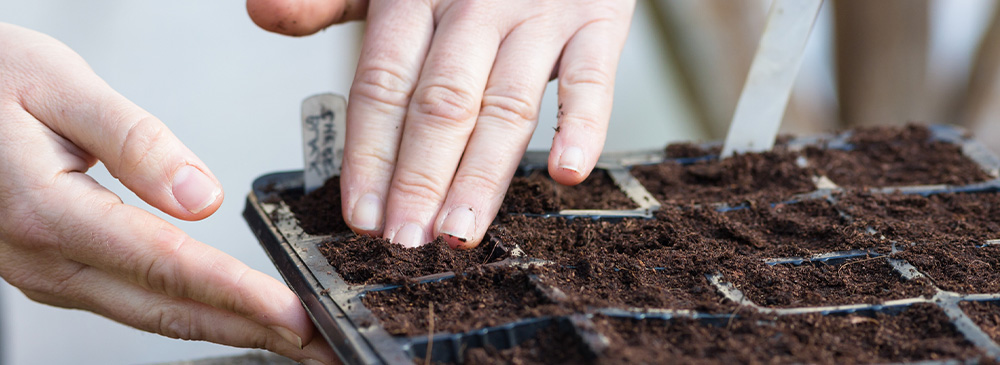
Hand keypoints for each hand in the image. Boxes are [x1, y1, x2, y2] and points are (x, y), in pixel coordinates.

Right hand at [0, 24, 336, 363]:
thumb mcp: (57, 86)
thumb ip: (134, 142)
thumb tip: (202, 196)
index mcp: (47, 211)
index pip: (167, 266)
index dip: (238, 295)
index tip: (292, 315)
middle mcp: (44, 257)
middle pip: (167, 310)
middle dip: (250, 330)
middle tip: (316, 344)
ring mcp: (46, 272)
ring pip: (151, 315)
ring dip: (226, 327)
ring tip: (287, 336)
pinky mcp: (53, 269)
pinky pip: (131, 302)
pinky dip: (188, 312)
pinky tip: (224, 311)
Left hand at [247, 0, 635, 248]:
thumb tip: (264, 12)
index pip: (382, 85)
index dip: (370, 154)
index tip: (362, 216)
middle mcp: (472, 7)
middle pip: (438, 103)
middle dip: (418, 179)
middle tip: (405, 241)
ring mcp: (536, 15)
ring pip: (504, 103)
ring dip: (482, 174)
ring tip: (461, 229)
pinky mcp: (596, 20)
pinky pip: (592, 77)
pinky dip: (583, 124)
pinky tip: (566, 170)